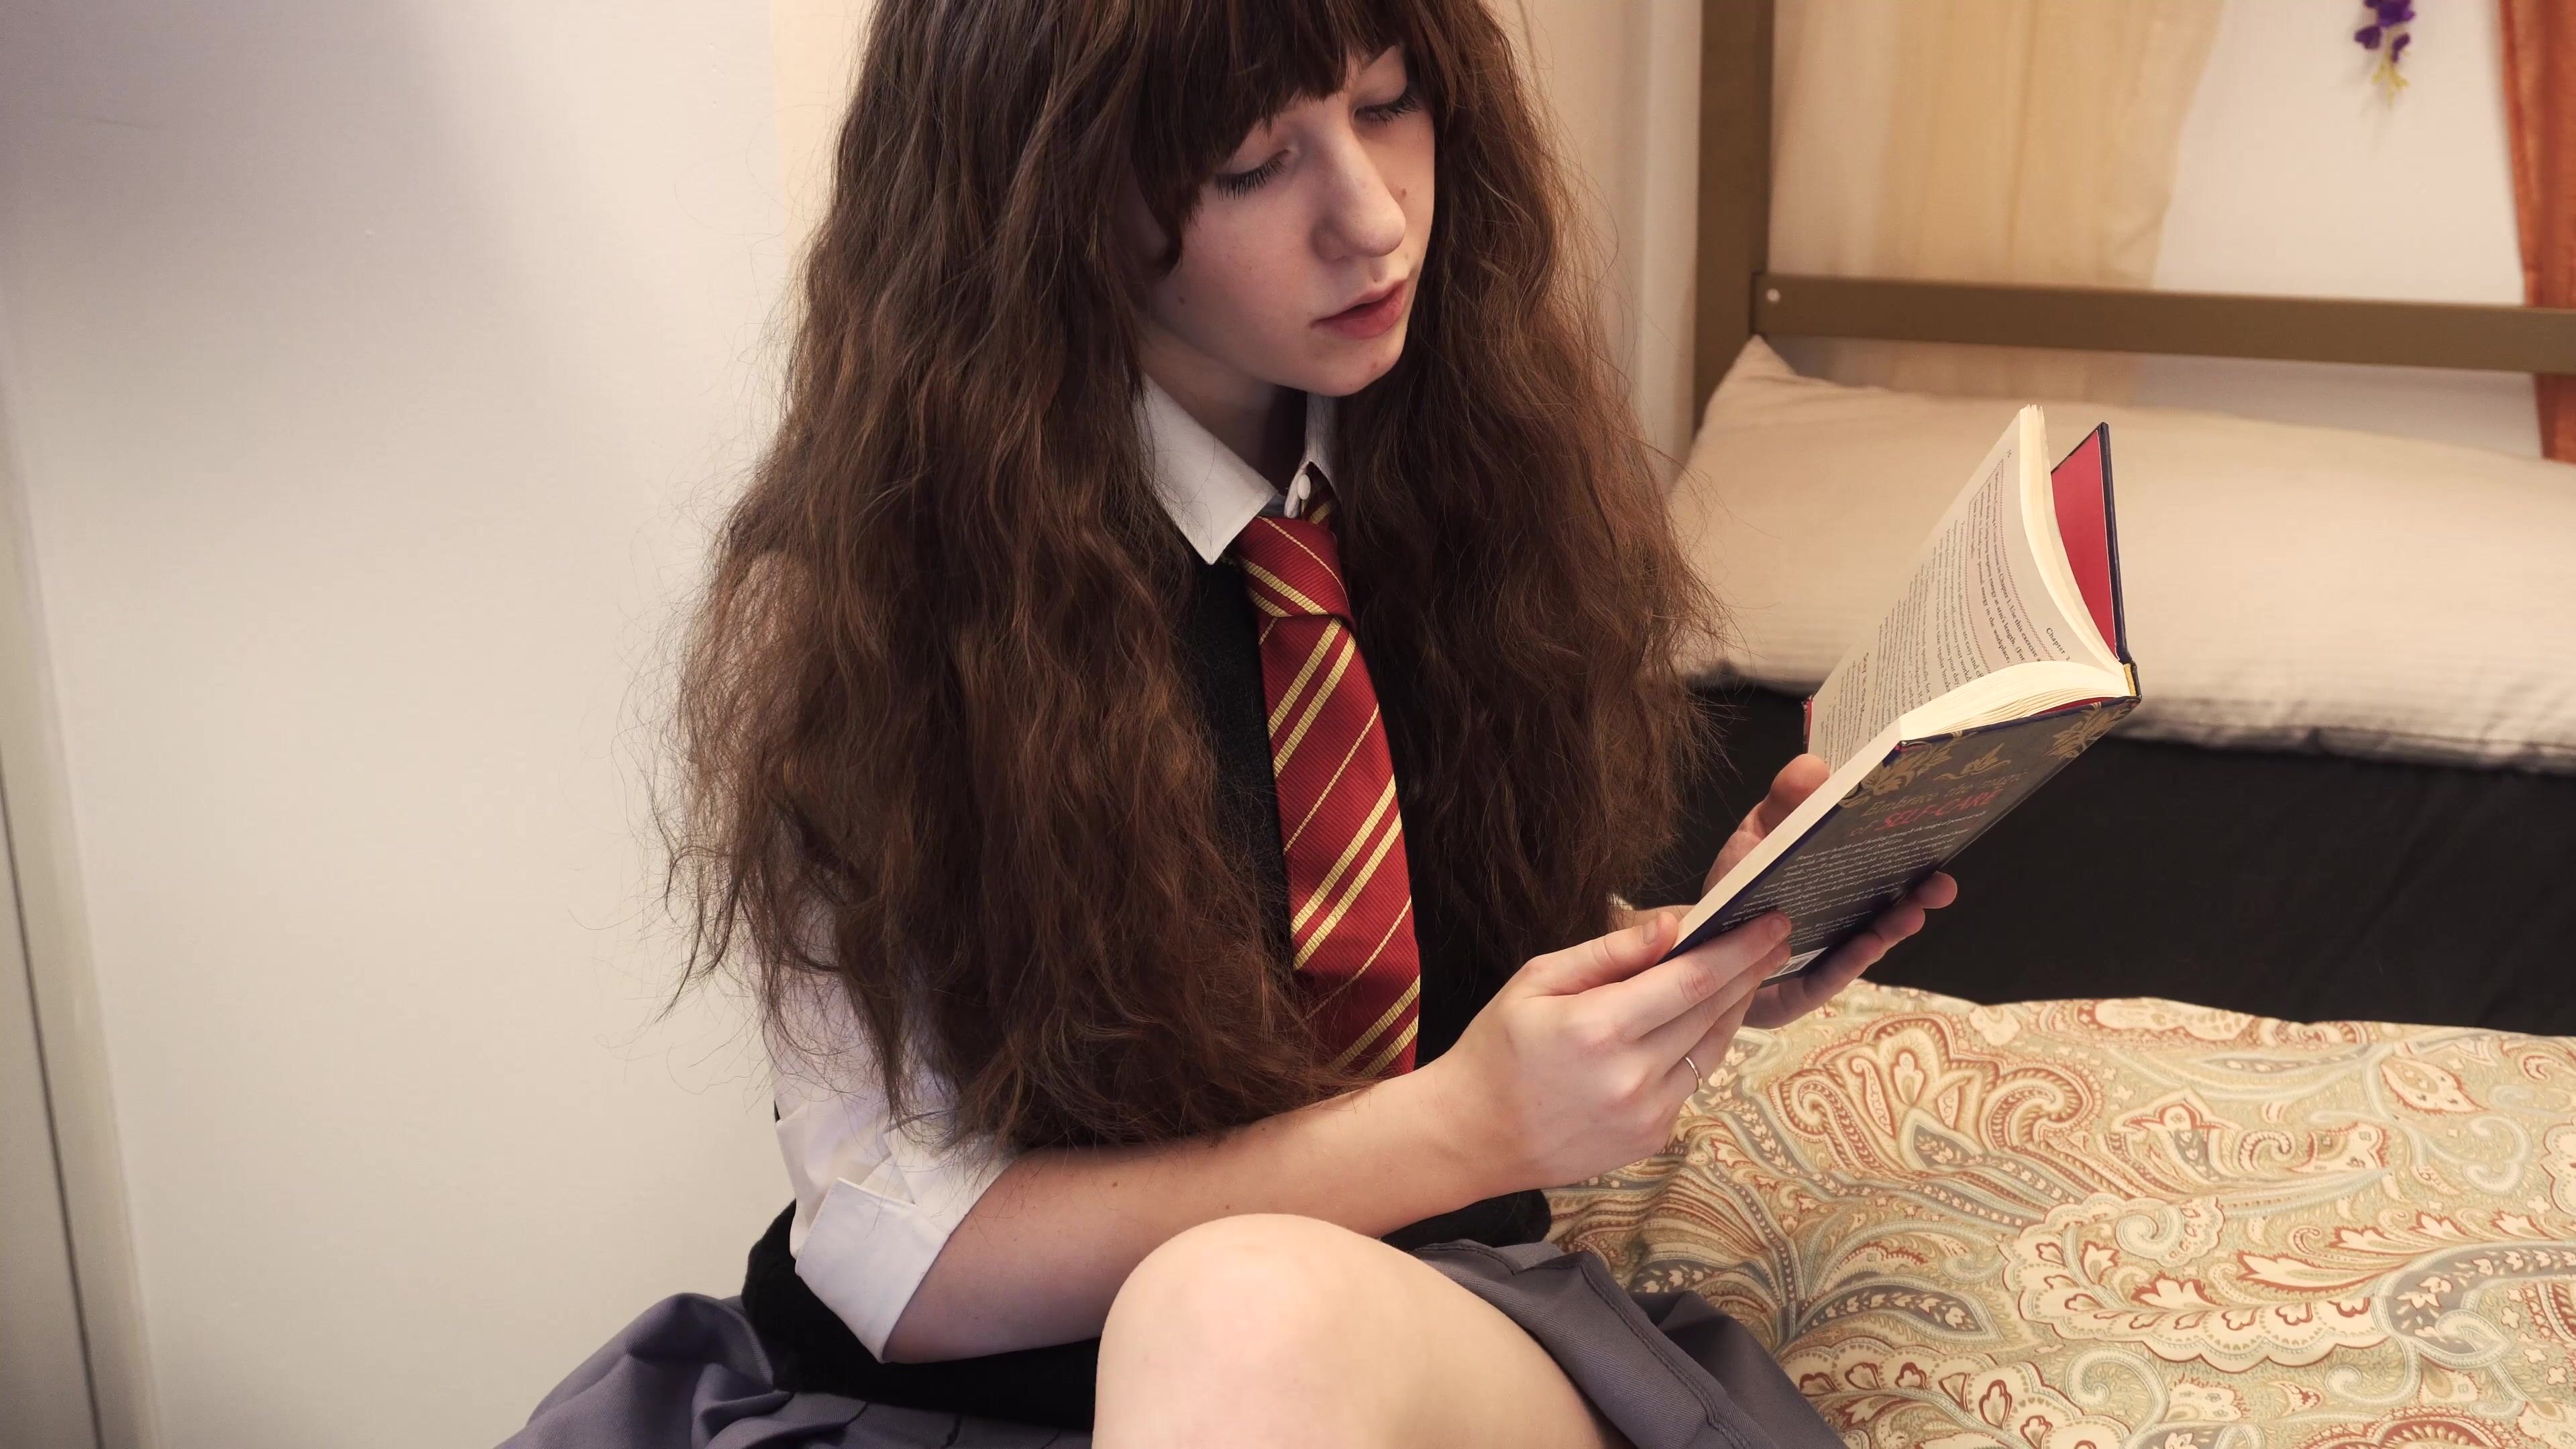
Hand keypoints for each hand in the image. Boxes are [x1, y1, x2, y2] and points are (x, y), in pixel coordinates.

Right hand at [1415, 909, 1789, 1193]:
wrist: (1473, 1136)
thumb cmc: (1498, 1049)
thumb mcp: (1536, 981)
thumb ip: (1607, 954)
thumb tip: (1670, 926)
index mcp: (1599, 1028)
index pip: (1692, 980)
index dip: (1739, 949)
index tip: (1772, 922)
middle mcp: (1631, 1076)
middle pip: (1712, 1012)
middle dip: (1748, 971)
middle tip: (1775, 938)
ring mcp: (1646, 1114)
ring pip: (1711, 1049)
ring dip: (1733, 1008)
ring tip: (1747, 973)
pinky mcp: (1651, 1137)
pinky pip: (1690, 1083)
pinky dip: (1699, 1048)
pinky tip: (1697, 1022)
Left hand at [1703, 753, 1958, 1027]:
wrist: (1701, 951)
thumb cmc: (1734, 890)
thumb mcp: (1755, 837)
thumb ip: (1783, 803)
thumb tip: (1815, 766)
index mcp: (1837, 874)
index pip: (1878, 857)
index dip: (1907, 844)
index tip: (1934, 827)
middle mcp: (1843, 914)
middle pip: (1886, 901)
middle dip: (1917, 891)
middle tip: (1943, 880)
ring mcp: (1831, 952)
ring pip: (1869, 938)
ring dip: (1894, 926)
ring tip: (1915, 911)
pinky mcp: (1808, 985)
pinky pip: (1832, 973)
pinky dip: (1851, 958)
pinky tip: (1869, 943)